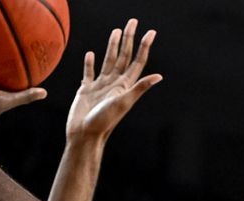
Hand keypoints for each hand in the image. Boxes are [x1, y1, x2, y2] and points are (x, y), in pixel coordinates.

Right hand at [66, 19, 162, 141]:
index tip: (151, 32)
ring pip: (108, 61)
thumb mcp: (123, 103)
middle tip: (132, 22)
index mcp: (124, 86)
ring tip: (116, 31)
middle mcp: (114, 84)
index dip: (144, 46)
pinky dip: (90, 63)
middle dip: (129, 39)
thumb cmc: (104, 121)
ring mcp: (100, 86)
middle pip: (124, 57)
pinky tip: (91, 54)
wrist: (84, 134)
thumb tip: (159, 76)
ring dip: (112, 46)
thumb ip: (139, 88)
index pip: (137, 62)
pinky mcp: (85, 90)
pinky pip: (89, 73)